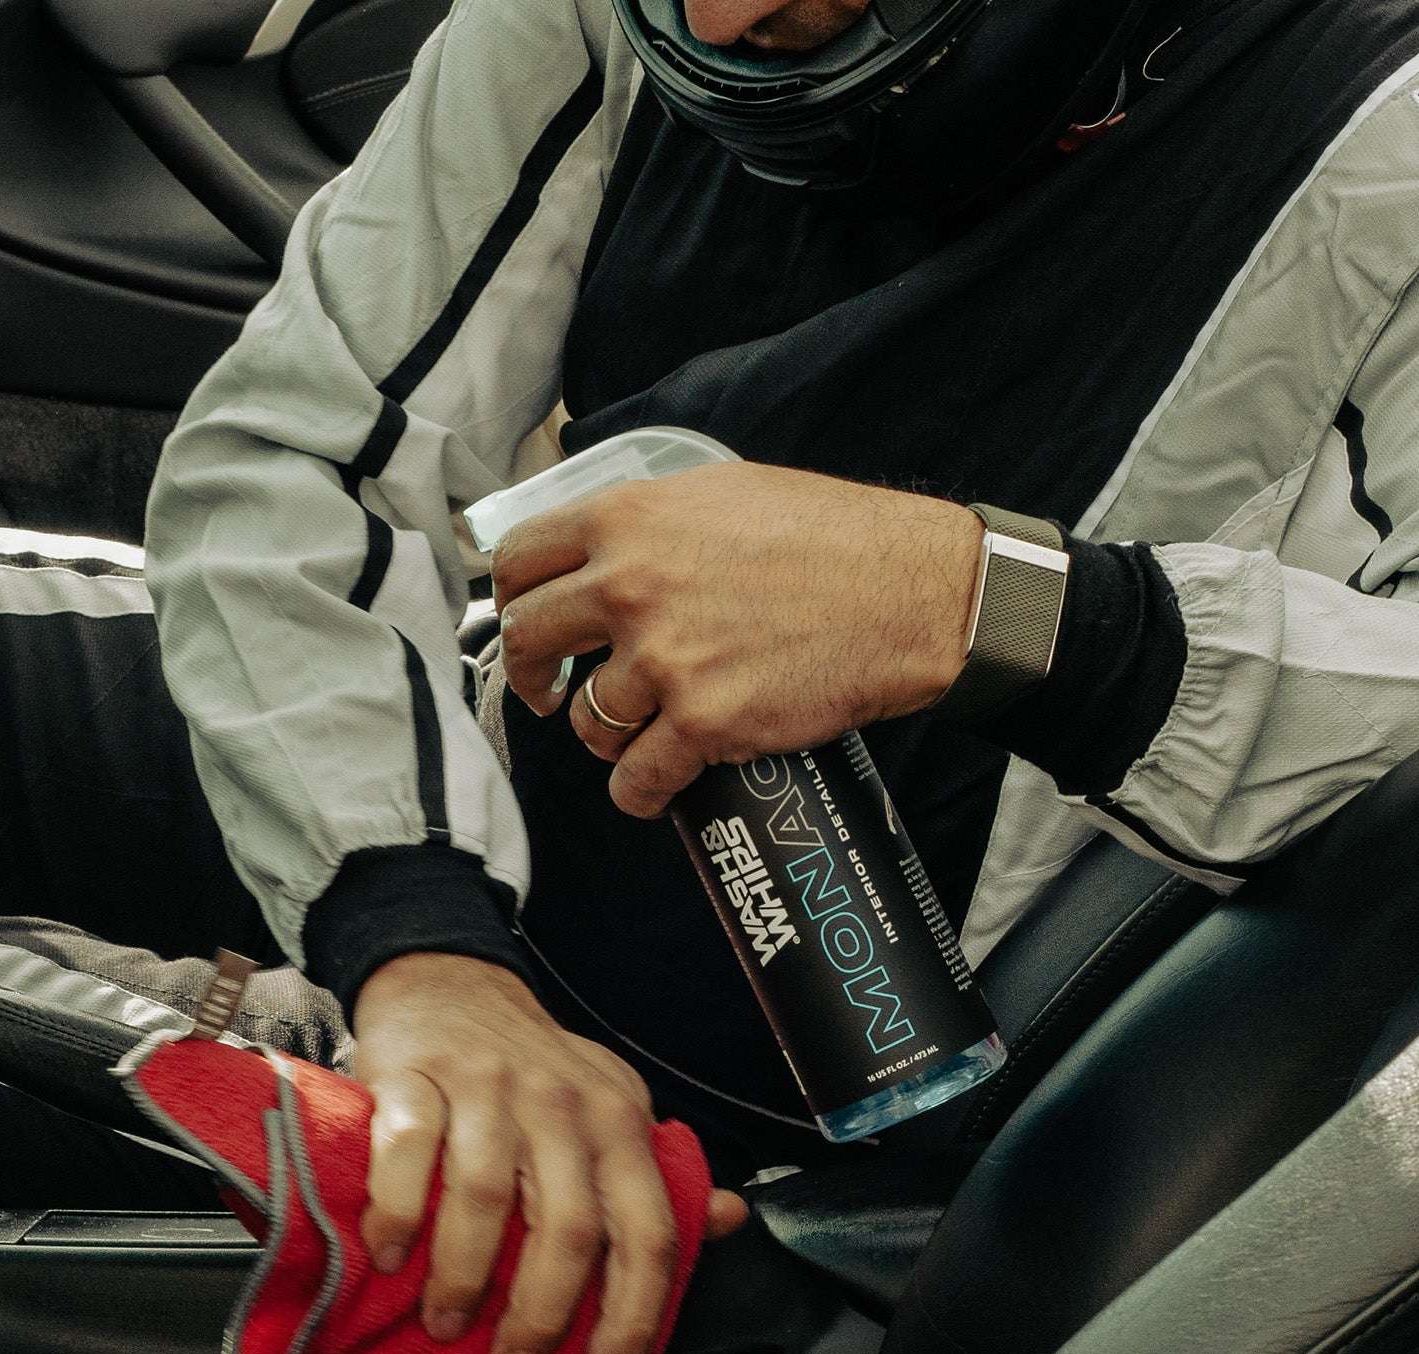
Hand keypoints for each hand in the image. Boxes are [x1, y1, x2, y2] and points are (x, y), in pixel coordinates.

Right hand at [351, 952, 747, 1353]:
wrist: (452, 987)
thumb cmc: (536, 1071)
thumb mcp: (614, 1112)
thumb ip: (662, 1177)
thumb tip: (727, 1221)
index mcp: (621, 1124)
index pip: (649, 1231)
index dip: (635, 1316)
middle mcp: (562, 1105)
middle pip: (568, 1227)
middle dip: (542, 1313)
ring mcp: (487, 1088)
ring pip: (484, 1197)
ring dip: (464, 1278)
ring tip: (447, 1323)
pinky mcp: (415, 1078)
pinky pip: (407, 1154)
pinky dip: (398, 1213)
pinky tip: (391, 1256)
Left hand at [492, 461, 985, 816]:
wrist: (908, 593)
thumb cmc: (830, 540)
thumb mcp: (721, 495)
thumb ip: (649, 524)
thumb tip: (601, 555)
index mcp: (629, 519)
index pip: (520, 559)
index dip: (510, 601)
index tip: (525, 625)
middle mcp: (631, 585)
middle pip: (530, 641)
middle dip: (534, 676)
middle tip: (551, 693)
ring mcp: (663, 658)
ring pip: (588, 720)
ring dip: (604, 736)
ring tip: (639, 733)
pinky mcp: (703, 722)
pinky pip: (638, 780)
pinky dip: (640, 794)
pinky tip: (654, 789)